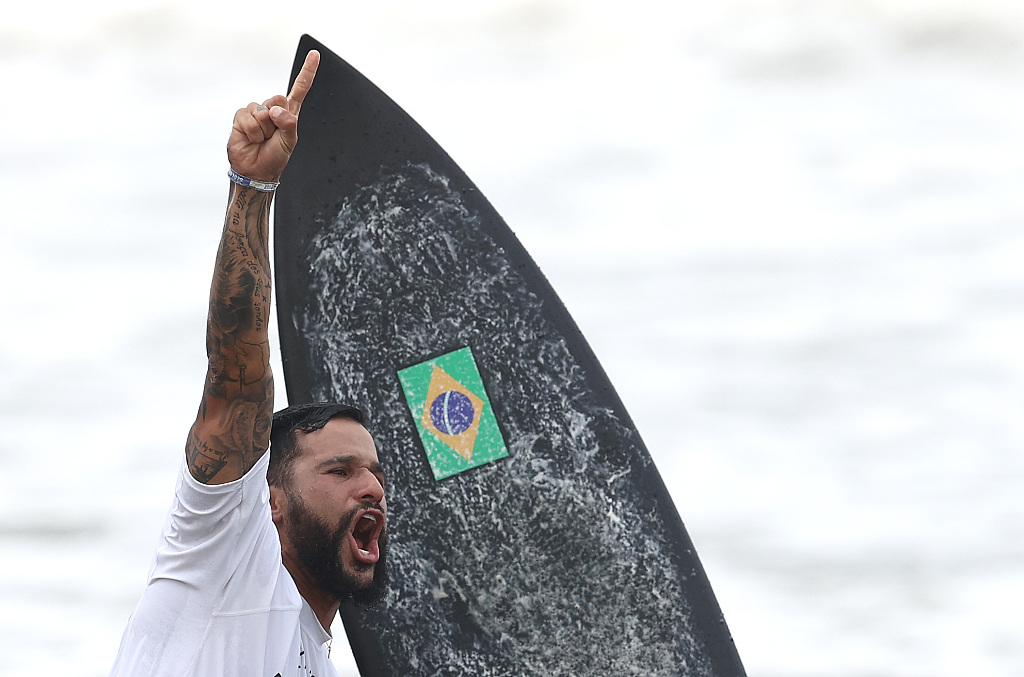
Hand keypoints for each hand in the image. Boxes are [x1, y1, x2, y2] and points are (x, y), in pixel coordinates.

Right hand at [227, 50, 319, 182]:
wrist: (256, 170)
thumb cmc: (275, 157)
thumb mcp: (290, 141)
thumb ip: (288, 123)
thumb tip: (274, 110)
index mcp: (289, 113)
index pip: (300, 88)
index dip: (307, 71)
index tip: (315, 54)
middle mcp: (272, 109)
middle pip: (278, 99)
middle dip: (277, 119)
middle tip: (273, 134)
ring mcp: (256, 112)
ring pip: (262, 111)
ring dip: (263, 129)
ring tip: (261, 139)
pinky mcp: (242, 117)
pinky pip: (248, 118)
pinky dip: (252, 131)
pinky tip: (251, 139)